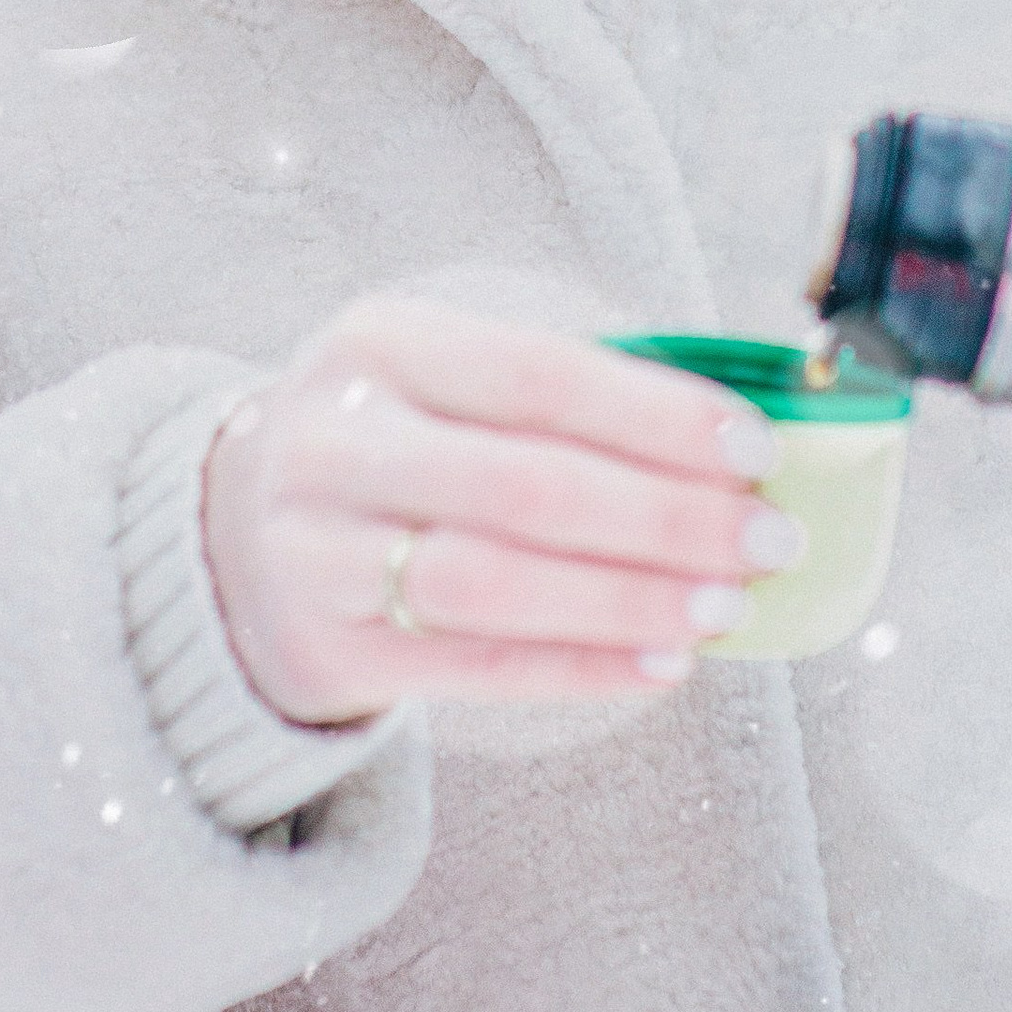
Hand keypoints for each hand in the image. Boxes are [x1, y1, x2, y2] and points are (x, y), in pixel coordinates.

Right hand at [200, 291, 803, 725]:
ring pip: (494, 585)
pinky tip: (663, 664)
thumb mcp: (449, 374)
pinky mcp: (331, 648)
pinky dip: (580, 669)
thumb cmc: (400, 436)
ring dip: (628, 601)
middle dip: (665, 518)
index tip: (756, 450)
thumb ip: (574, 390)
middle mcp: (338, 441)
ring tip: (728, 608)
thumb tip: (741, 432)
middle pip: (523, 486)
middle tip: (768, 541)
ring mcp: (322, 552)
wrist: (242, 529)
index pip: (537, 374)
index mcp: (382, 342)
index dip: (655, 415)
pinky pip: (475, 668)